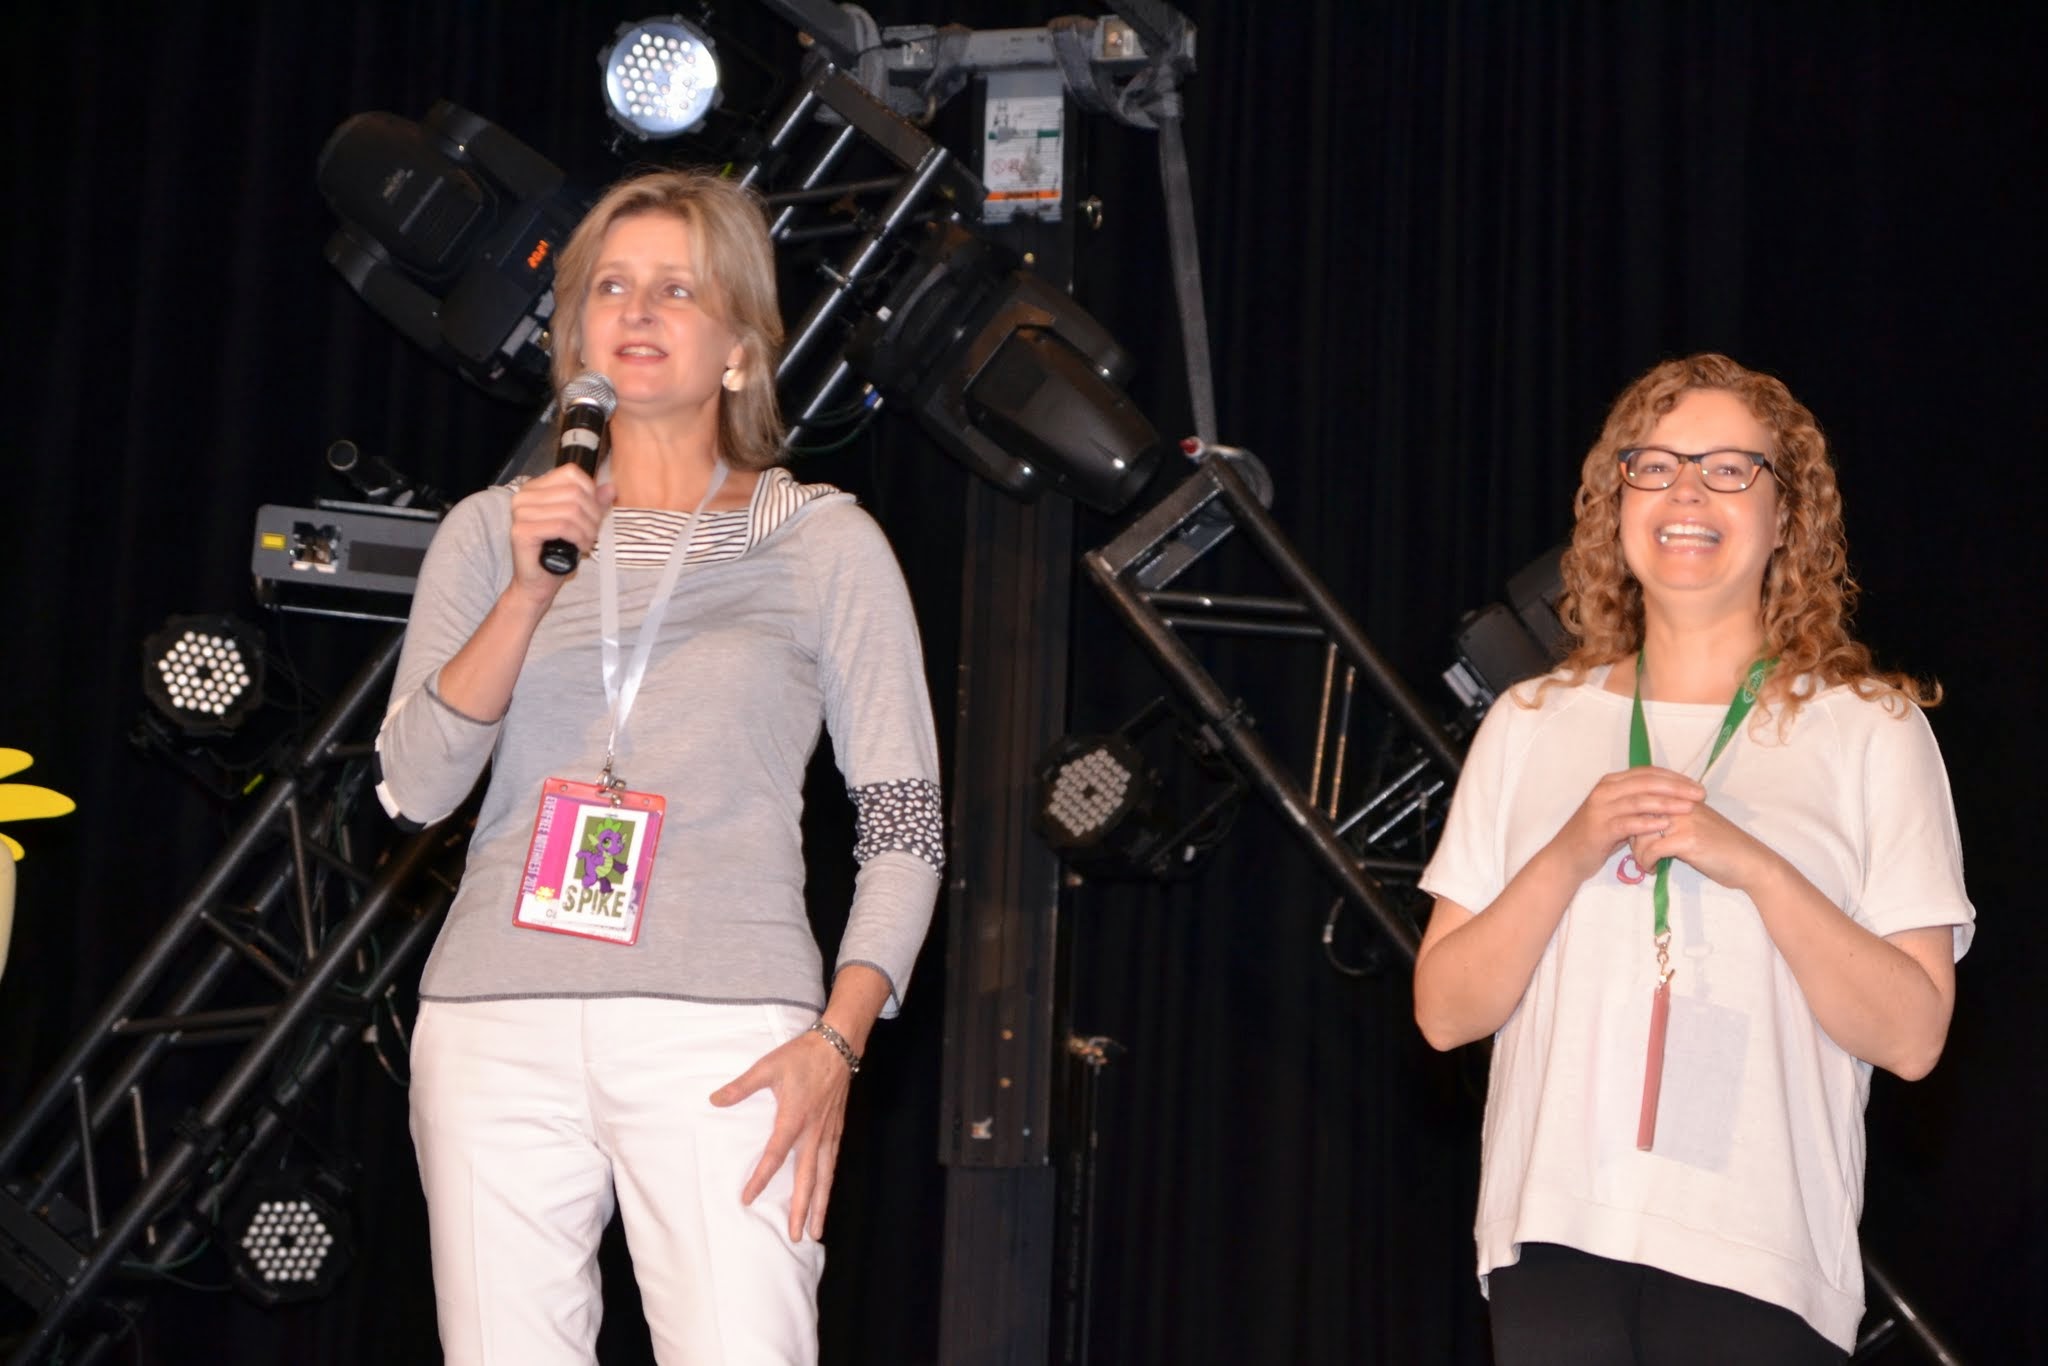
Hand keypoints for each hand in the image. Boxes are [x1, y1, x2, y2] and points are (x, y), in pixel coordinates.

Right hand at [507, 464, 615, 599]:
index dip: (591, 493)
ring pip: (571, 510)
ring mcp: (520, 513)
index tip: (594, 513)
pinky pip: (562, 526)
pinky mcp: (522, 531)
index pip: (571, 473)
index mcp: (536, 487)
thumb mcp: (581, 523)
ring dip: (588, 529)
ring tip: (587, 541)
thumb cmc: (557, 552)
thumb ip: (594, 503)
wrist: (538, 582)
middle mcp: (524, 496)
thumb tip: (610, 488)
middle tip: (593, 533)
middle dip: (593, 515)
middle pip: (574, 492)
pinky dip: (578, 537)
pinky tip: (580, 547)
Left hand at [710, 1028, 851, 1241]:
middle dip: (803, 1209)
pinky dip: (829, 1183)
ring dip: (820, 1204)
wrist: (838, 1045)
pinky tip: (826, 1193)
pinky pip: (832, 1162)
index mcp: (793, 1119)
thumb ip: (741, 1087)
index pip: (774, 1157)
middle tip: (798, 1236)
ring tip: (817, 1230)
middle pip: (808, 1179)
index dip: (760, 1179)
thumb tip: (714, 1100)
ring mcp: (827, 1132)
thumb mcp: (767, 1067)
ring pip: (824, 1176)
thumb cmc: (802, 1056)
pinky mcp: (836, 1128)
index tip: (747, 1199)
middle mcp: (813, 1132)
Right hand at [1548, 766, 1706, 882]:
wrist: (1567, 857)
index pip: (1648, 773)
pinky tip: (1666, 824)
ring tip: (1688, 808)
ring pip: (1639, 800)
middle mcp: (1605, 791)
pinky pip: (1628, 823)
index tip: (1696, 785)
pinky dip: (1648, 823)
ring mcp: (1601, 809)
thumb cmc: (1596, 835)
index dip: (1674, 777)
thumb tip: (1670, 798)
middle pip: (1646, 783)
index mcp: (1611, 783)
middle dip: (1676, 787)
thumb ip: (1638, 802)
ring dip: (1667, 803)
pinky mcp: (1600, 828)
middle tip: (1699, 794)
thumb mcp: (1617, 813)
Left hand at [1629, 798, 1776, 892]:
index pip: (1644, 799)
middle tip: (1637, 853)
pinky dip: (1647, 862)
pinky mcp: (1688, 840)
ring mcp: (1686, 821)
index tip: (1630, 836)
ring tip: (1645, 863)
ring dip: (1638, 853)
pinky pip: (1652, 849)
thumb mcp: (1694, 826)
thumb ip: (1670, 820)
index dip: (1631, 819)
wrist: (1751, 863)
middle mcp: (1683, 805)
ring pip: (1641, 833)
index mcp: (1683, 798)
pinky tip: (1652, 869)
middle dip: (1631, 837)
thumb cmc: (1721, 848)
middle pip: (1638, 815)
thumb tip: (1638, 826)